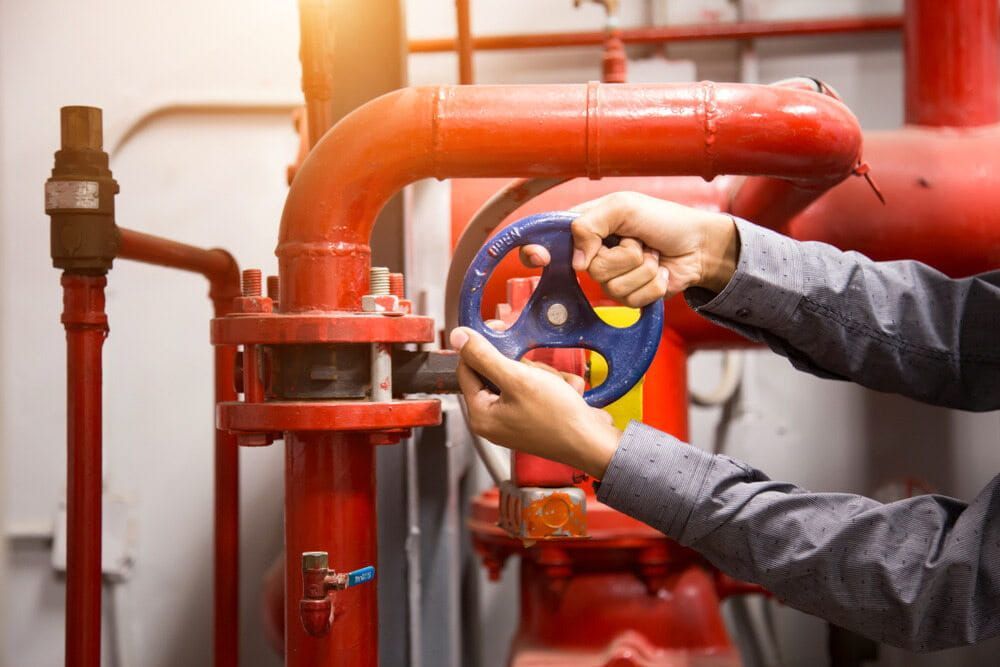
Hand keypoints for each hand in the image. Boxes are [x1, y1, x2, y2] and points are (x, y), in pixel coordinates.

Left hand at [450, 326, 620, 478]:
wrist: (592, 442)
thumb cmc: (557, 417)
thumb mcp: (517, 378)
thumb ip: (484, 356)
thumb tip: (458, 337)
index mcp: (480, 415)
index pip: (467, 369)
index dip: (482, 346)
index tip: (499, 329)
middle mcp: (493, 421)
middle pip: (494, 372)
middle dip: (521, 366)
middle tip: (537, 373)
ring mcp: (513, 420)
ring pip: (518, 377)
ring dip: (539, 375)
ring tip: (554, 386)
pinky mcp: (532, 418)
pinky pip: (534, 389)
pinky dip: (549, 385)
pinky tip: (562, 392)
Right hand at [520, 192, 738, 306]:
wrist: (698, 245)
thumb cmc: (663, 219)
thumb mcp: (624, 207)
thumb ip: (591, 224)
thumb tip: (578, 262)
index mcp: (586, 228)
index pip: (549, 242)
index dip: (536, 252)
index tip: (540, 258)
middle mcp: (593, 254)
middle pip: (590, 270)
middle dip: (624, 255)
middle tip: (638, 241)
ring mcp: (610, 277)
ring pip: (613, 288)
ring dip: (643, 270)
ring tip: (653, 255)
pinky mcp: (629, 296)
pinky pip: (632, 300)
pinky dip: (653, 285)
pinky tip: (660, 272)